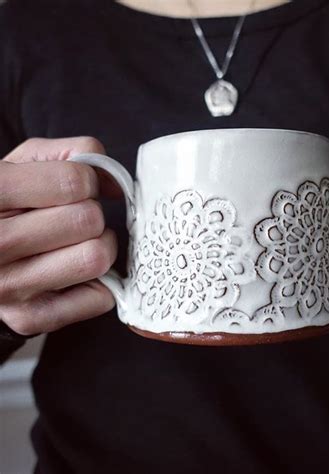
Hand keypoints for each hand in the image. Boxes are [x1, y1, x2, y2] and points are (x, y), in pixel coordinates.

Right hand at [0, 137, 118, 335]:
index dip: (86, 180)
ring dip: (99, 245)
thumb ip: (72, 153)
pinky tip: (73, 270)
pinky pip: (99, 297)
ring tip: (77, 242)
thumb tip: (115, 183)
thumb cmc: (7, 204)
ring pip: (97, 258)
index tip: (75, 187)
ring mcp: (8, 288)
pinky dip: (99, 283)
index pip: (73, 182)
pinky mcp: (30, 318)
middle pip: (88, 221)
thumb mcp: (23, 164)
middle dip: (91, 213)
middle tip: (73, 217)